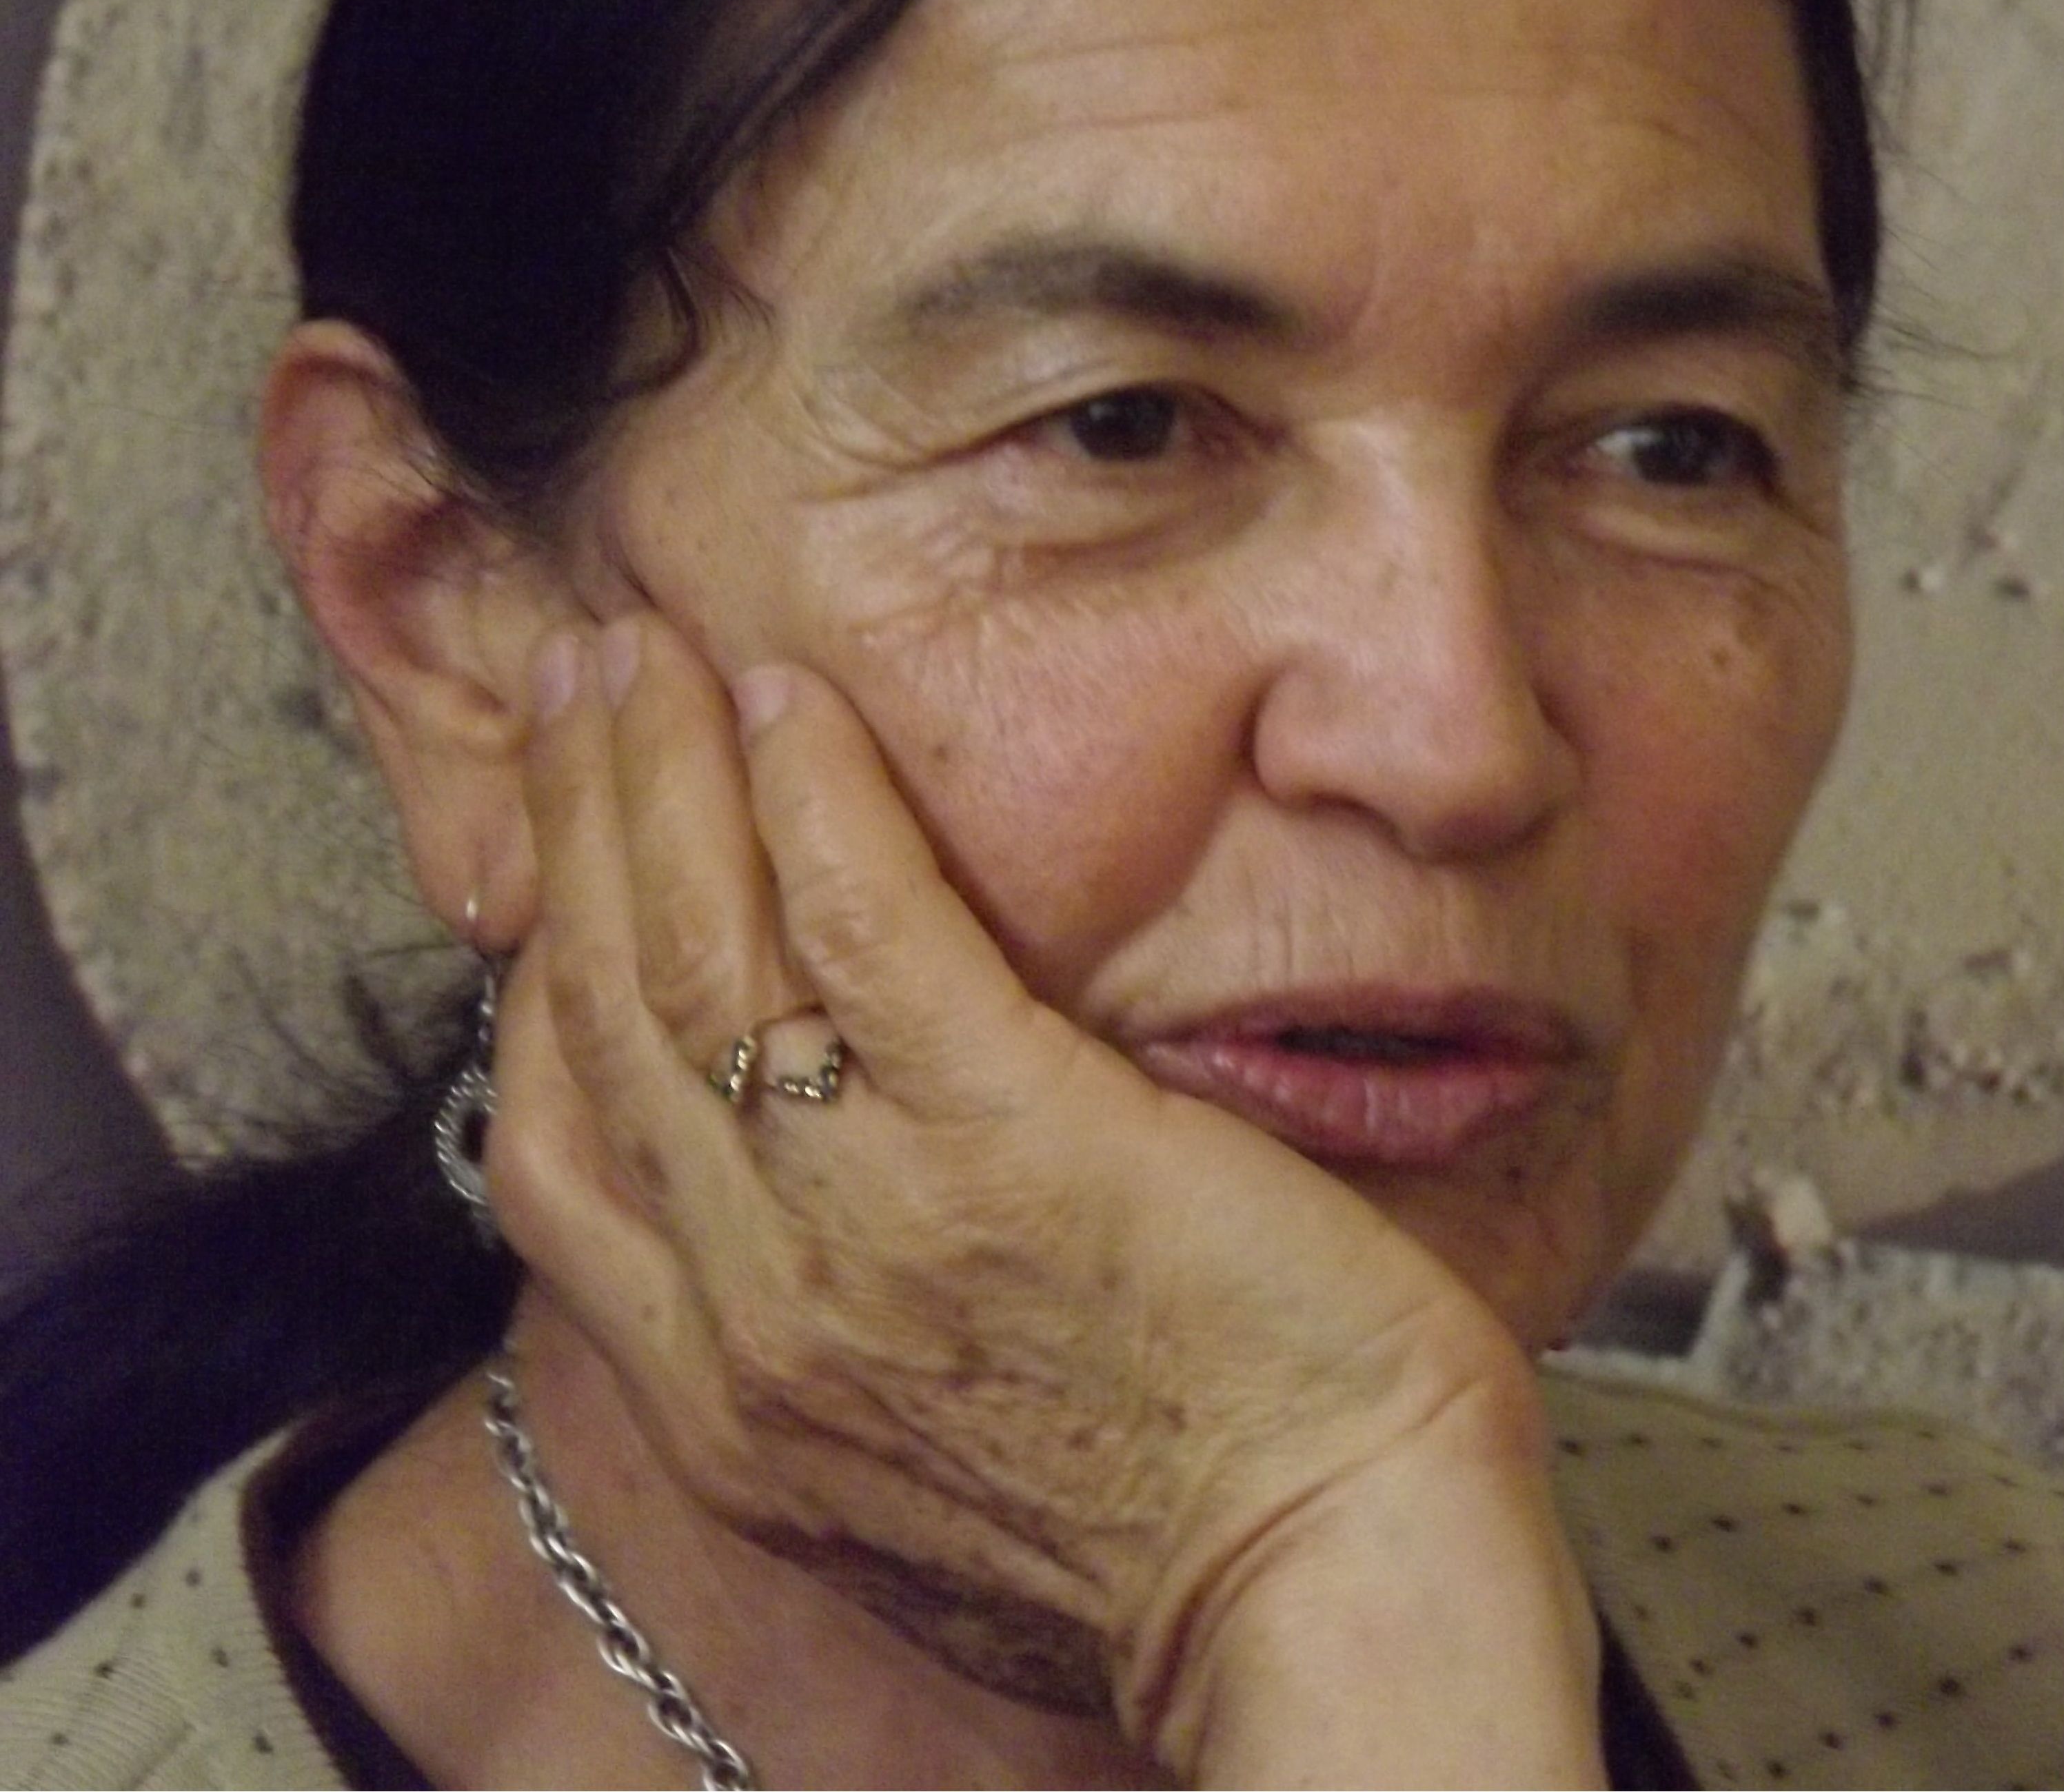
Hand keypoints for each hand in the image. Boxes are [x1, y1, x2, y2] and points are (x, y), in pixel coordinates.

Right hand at [481, 616, 1602, 1784]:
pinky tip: (792, 703)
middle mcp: (755, 1313)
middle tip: (574, 685)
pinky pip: (870, 934)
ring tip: (646, 655)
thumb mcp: (918, 1487)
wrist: (1329, 1599)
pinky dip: (813, 805)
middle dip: (573, 828)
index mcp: (729, 1398)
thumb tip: (809, 1242)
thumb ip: (831, 1350)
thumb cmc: (1176, 1537)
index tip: (554, 858)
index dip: (542, 978)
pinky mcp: (1019, 1144)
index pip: (560, 1150)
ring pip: (700, 957)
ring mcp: (872, 1225)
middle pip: (606, 1018)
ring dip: (658, 778)